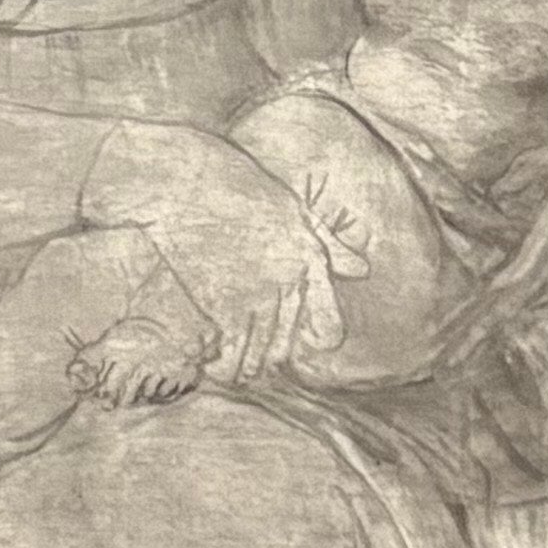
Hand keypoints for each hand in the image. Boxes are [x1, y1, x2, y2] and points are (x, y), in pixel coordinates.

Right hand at [90, 127, 337, 379]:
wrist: (184, 180)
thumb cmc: (237, 187)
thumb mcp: (294, 208)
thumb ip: (330, 243)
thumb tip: (363, 269)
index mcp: (311, 260)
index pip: (330, 331)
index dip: (312, 342)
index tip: (289, 340)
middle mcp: (289, 282)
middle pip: (285, 352)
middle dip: (266, 359)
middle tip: (245, 352)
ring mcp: (255, 294)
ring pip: (256, 362)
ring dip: (241, 368)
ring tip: (226, 361)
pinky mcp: (219, 303)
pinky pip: (226, 357)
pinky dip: (217, 364)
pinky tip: (207, 355)